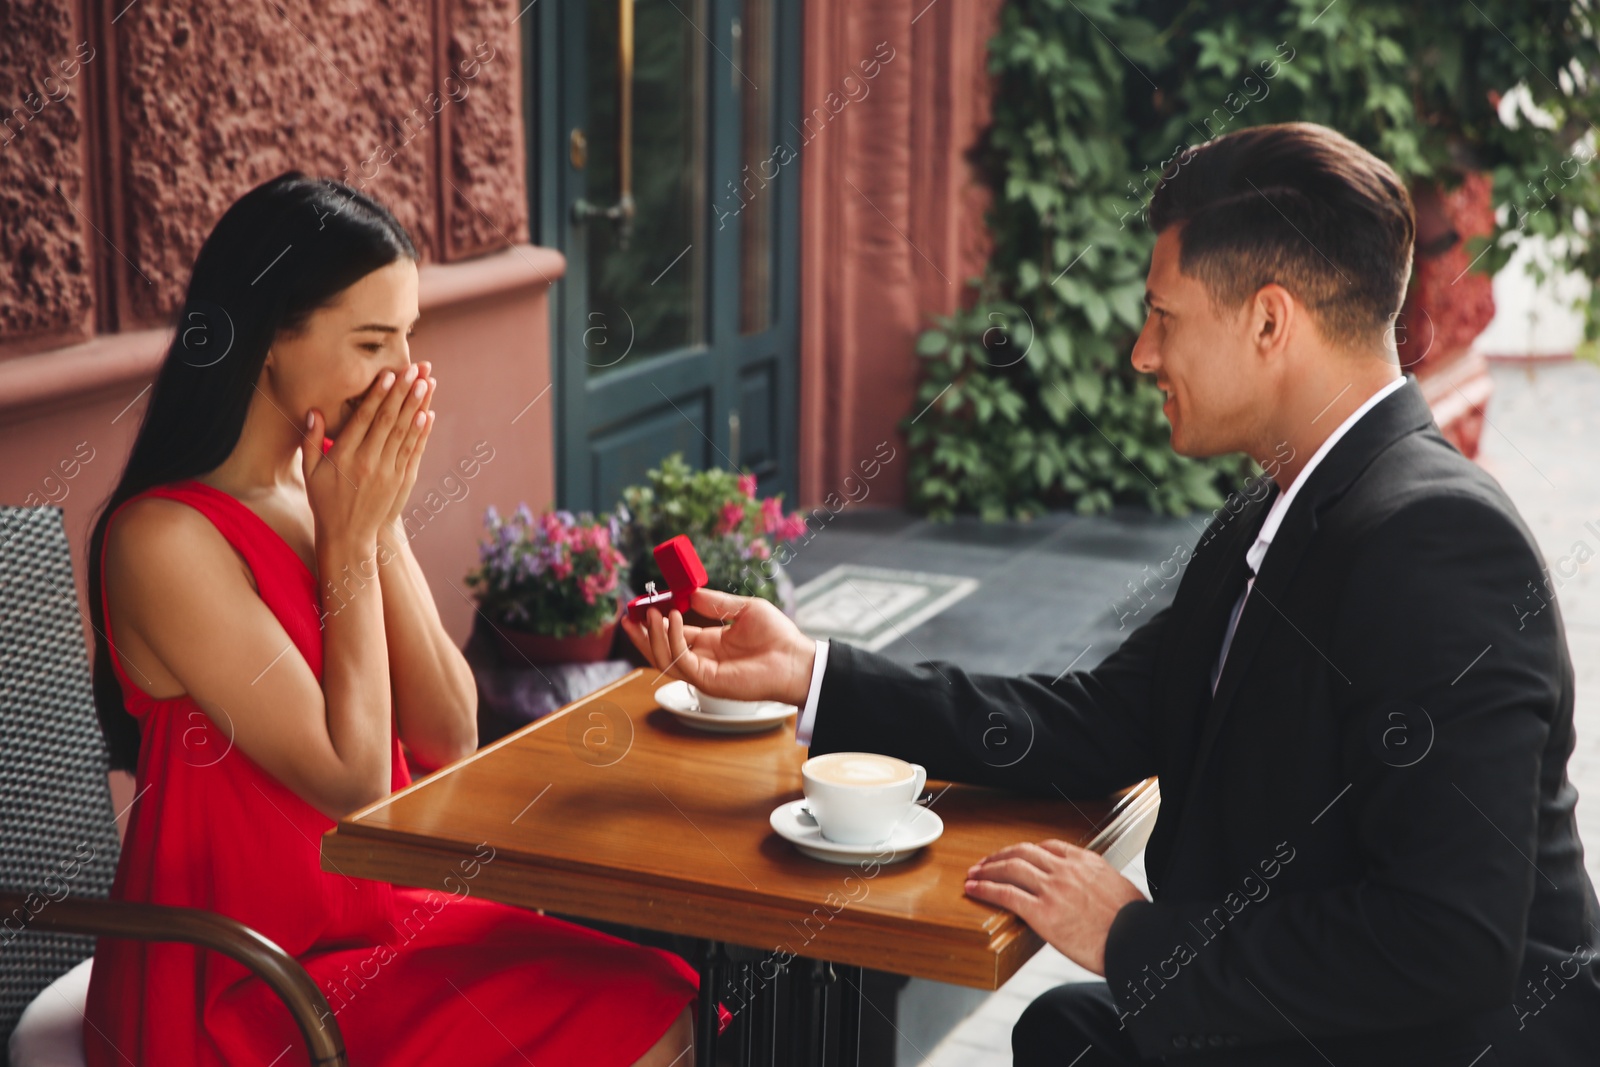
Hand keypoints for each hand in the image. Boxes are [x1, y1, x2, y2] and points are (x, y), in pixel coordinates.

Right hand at [302, 361, 431, 550]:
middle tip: (414, 370)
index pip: (364, 419)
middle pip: (388, 421)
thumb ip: (311, 441)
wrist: (349, 535)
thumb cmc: (325, 500)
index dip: (377, 396)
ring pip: (404, 433)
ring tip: (426, 383)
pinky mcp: (401, 480)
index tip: (388, 375)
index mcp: (345, 457)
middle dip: (402, 393)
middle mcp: (368, 462)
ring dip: (416, 406)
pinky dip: (421, 432)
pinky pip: (414, 451)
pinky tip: (428, 414)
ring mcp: (388, 472)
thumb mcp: (310, 471)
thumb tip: (313, 411)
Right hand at [621, 586, 814, 706]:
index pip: (674, 634)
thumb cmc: (777, 636)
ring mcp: (704, 673)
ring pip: (664, 658)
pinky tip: (673, 618)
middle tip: (629, 613)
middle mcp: (703, 660)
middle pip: (661, 649)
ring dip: (653, 635)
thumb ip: (716, 602)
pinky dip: (672, 639)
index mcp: (710, 644)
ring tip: (650, 612)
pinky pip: (680, 660)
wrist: (796, 658)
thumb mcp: (744, 609)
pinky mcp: (708, 681)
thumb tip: (690, 592)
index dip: (657, 620)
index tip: (643, 604)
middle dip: (643, 633)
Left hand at [964, 839, 1146, 975]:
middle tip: (985, 863)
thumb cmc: (1133, 925)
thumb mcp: (1119, 890)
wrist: (1136, 943)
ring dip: (986, 869)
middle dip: (1000, 856)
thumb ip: (1099, 883)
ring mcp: (1053, 889)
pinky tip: (974, 890)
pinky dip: (985, 889)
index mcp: (1086, 862)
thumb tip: (1094, 890)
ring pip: (1010, 868)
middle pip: (1023, 852)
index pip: (1048, 847)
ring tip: (974, 875)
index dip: (1025, 850)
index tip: (1014, 855)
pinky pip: (1006, 894)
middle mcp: (1066, 870)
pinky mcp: (1042, 912)